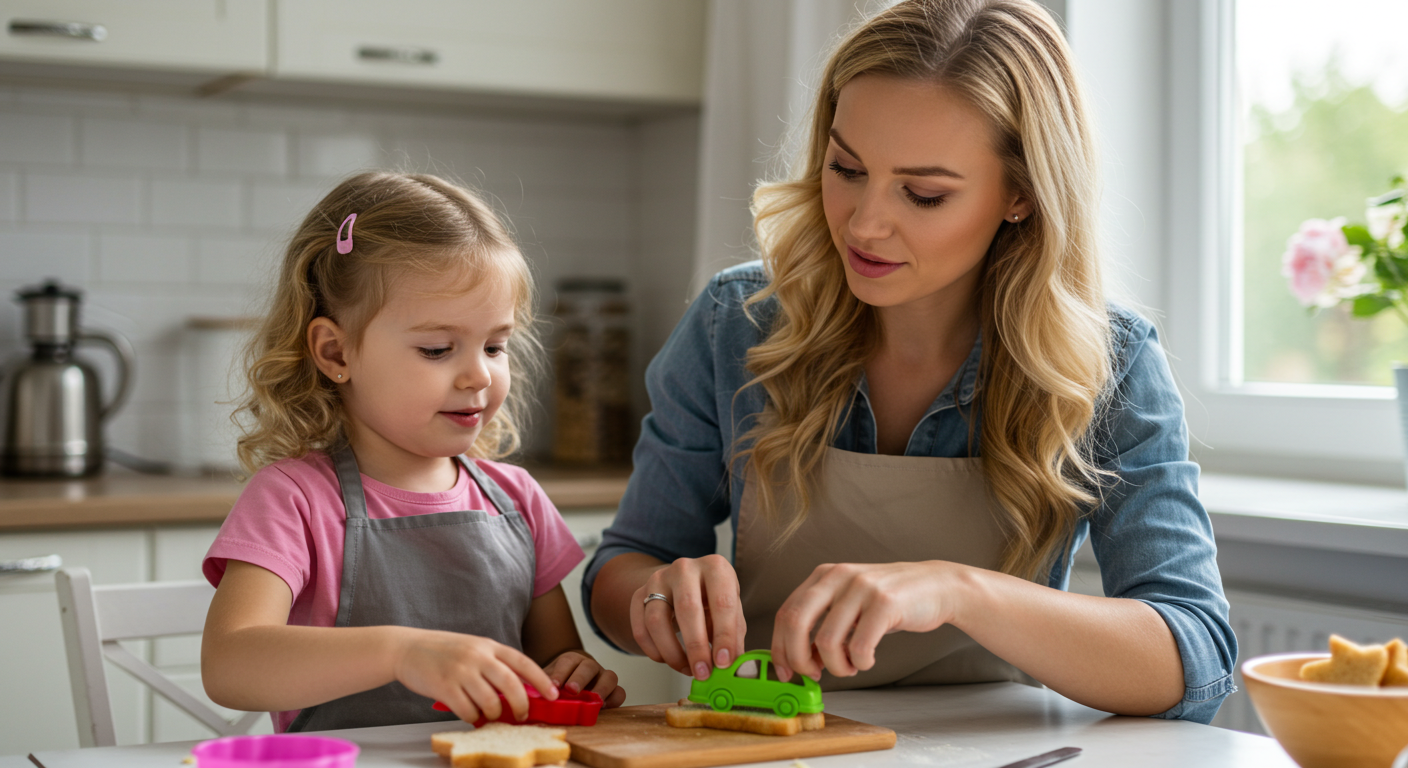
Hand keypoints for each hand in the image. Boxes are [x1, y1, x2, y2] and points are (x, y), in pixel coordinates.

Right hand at [393, 629, 556, 723]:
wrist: (407, 648)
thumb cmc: (443, 651)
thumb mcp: (473, 648)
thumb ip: (493, 664)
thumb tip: (518, 689)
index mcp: (488, 645)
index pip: (523, 662)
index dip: (541, 680)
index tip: (553, 694)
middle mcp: (477, 656)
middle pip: (511, 684)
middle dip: (521, 704)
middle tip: (522, 715)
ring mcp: (461, 671)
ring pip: (490, 702)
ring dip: (493, 714)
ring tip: (488, 715)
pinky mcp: (444, 687)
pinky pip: (467, 711)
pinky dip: (472, 717)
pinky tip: (469, 714)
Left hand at [543, 650, 626, 707]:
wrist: (570, 686)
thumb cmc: (556, 685)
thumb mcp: (546, 681)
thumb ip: (538, 686)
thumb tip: (526, 693)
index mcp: (571, 660)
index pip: (568, 661)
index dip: (561, 673)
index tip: (554, 685)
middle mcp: (589, 666)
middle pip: (589, 666)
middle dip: (580, 678)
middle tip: (571, 690)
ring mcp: (603, 677)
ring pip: (610, 676)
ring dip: (602, 688)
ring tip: (594, 700)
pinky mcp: (613, 690)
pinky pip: (620, 692)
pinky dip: (614, 699)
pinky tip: (604, 707)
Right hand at [630, 554, 745, 680]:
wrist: (684, 582)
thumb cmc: (712, 598)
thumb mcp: (731, 610)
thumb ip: (734, 636)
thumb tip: (735, 667)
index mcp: (715, 567)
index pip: (722, 602)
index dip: (724, 635)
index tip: (724, 662)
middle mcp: (685, 568)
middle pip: (687, 608)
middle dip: (696, 647)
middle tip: (703, 673)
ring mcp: (658, 579)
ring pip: (657, 620)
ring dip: (672, 653)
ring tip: (687, 669)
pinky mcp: (639, 594)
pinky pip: (640, 628)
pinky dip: (653, 651)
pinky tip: (668, 660)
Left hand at [770, 561, 968, 681]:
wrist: (936, 587)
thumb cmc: (889, 602)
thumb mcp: (849, 605)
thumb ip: (823, 624)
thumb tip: (799, 659)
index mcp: (824, 575)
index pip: (785, 612)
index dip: (780, 647)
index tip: (785, 671)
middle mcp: (838, 576)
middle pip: (795, 622)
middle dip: (798, 658)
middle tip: (813, 674)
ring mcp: (861, 586)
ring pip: (827, 640)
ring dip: (836, 666)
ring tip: (850, 667)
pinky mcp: (885, 602)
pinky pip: (859, 646)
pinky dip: (861, 663)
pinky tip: (868, 660)